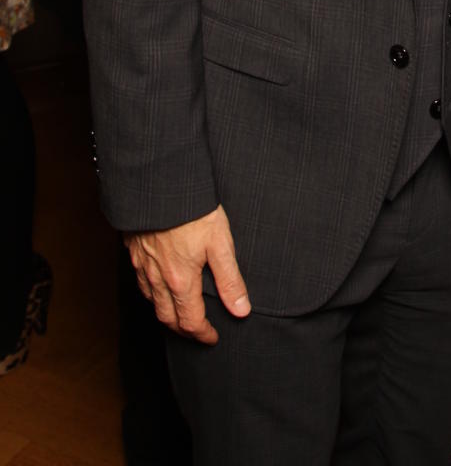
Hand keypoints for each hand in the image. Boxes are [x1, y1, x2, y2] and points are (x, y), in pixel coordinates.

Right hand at [125, 204, 249, 343]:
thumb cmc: (193, 211)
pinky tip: (159, 287)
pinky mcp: (135, 252)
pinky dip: (151, 294)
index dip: (203, 334)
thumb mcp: (220, 243)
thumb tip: (241, 310)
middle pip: (168, 318)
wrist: (161, 186)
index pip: (190, 321)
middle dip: (183, 330)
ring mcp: (143, 266)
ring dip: (167, 314)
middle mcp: (158, 279)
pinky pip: (141, 283)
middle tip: (198, 331)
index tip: (213, 338)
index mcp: (181, 280)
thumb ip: (230, 279)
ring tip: (181, 313)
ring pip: (152, 302)